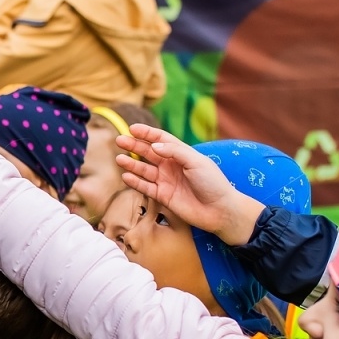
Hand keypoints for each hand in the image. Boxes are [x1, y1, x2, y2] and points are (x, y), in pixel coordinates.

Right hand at [115, 125, 263, 245]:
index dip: (147, 133)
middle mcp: (172, 166)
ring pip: (144, 170)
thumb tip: (153, 146)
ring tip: (119, 158)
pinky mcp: (163, 196)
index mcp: (181, 154)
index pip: (161, 139)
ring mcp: (166, 181)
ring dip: (131, 164)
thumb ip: (174, 152)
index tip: (132, 128)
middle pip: (149, 153)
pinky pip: (146, 187)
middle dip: (134, 146)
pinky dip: (135, 182)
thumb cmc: (212, 182)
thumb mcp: (196, 161)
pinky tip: (126, 176)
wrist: (220, 210)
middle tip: (119, 140)